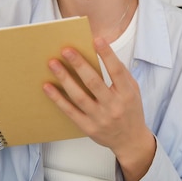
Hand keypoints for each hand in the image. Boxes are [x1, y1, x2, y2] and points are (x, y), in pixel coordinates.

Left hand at [43, 37, 155, 180]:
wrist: (130, 140)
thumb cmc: (130, 110)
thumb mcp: (133, 90)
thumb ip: (121, 73)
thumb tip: (103, 52)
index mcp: (127, 94)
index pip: (117, 71)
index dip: (107, 55)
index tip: (97, 40)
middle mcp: (114, 106)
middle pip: (94, 82)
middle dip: (79, 64)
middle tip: (66, 50)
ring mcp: (100, 118)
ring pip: (79, 96)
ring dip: (65, 79)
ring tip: (53, 64)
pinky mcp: (88, 128)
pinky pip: (70, 111)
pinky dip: (58, 99)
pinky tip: (48, 87)